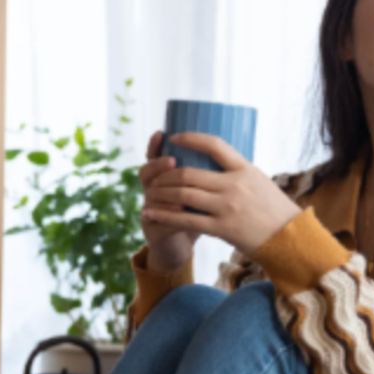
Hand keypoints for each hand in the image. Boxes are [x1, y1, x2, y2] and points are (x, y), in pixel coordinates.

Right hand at [139, 131, 199, 271]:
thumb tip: (225, 152)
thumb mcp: (201, 192)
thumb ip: (206, 174)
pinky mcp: (150, 225)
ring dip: (164, 190)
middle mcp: (151, 189)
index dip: (155, 144)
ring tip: (175, 188)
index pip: (154, 155)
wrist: (178, 241)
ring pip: (150, 193)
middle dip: (160, 164)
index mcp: (162, 176)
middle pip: (148, 170)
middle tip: (172, 160)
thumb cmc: (197, 213)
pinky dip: (167, 215)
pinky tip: (176, 212)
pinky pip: (155, 218)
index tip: (162, 133)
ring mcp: (148, 206)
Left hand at [142, 132, 300, 255]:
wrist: (289, 238)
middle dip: (166, 174)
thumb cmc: (273, 209)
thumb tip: (213, 161)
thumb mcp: (259, 181)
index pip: (214, 145)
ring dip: (162, 193)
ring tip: (150, 194)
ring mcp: (227, 207)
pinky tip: (151, 214)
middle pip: (189, 173)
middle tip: (154, 177)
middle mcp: (234, 185)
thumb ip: (236, 172)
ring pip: (183, 195)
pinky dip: (165, 216)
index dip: (191, 138)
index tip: (174, 138)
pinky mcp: (222, 228)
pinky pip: (186, 220)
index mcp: (244, 169)